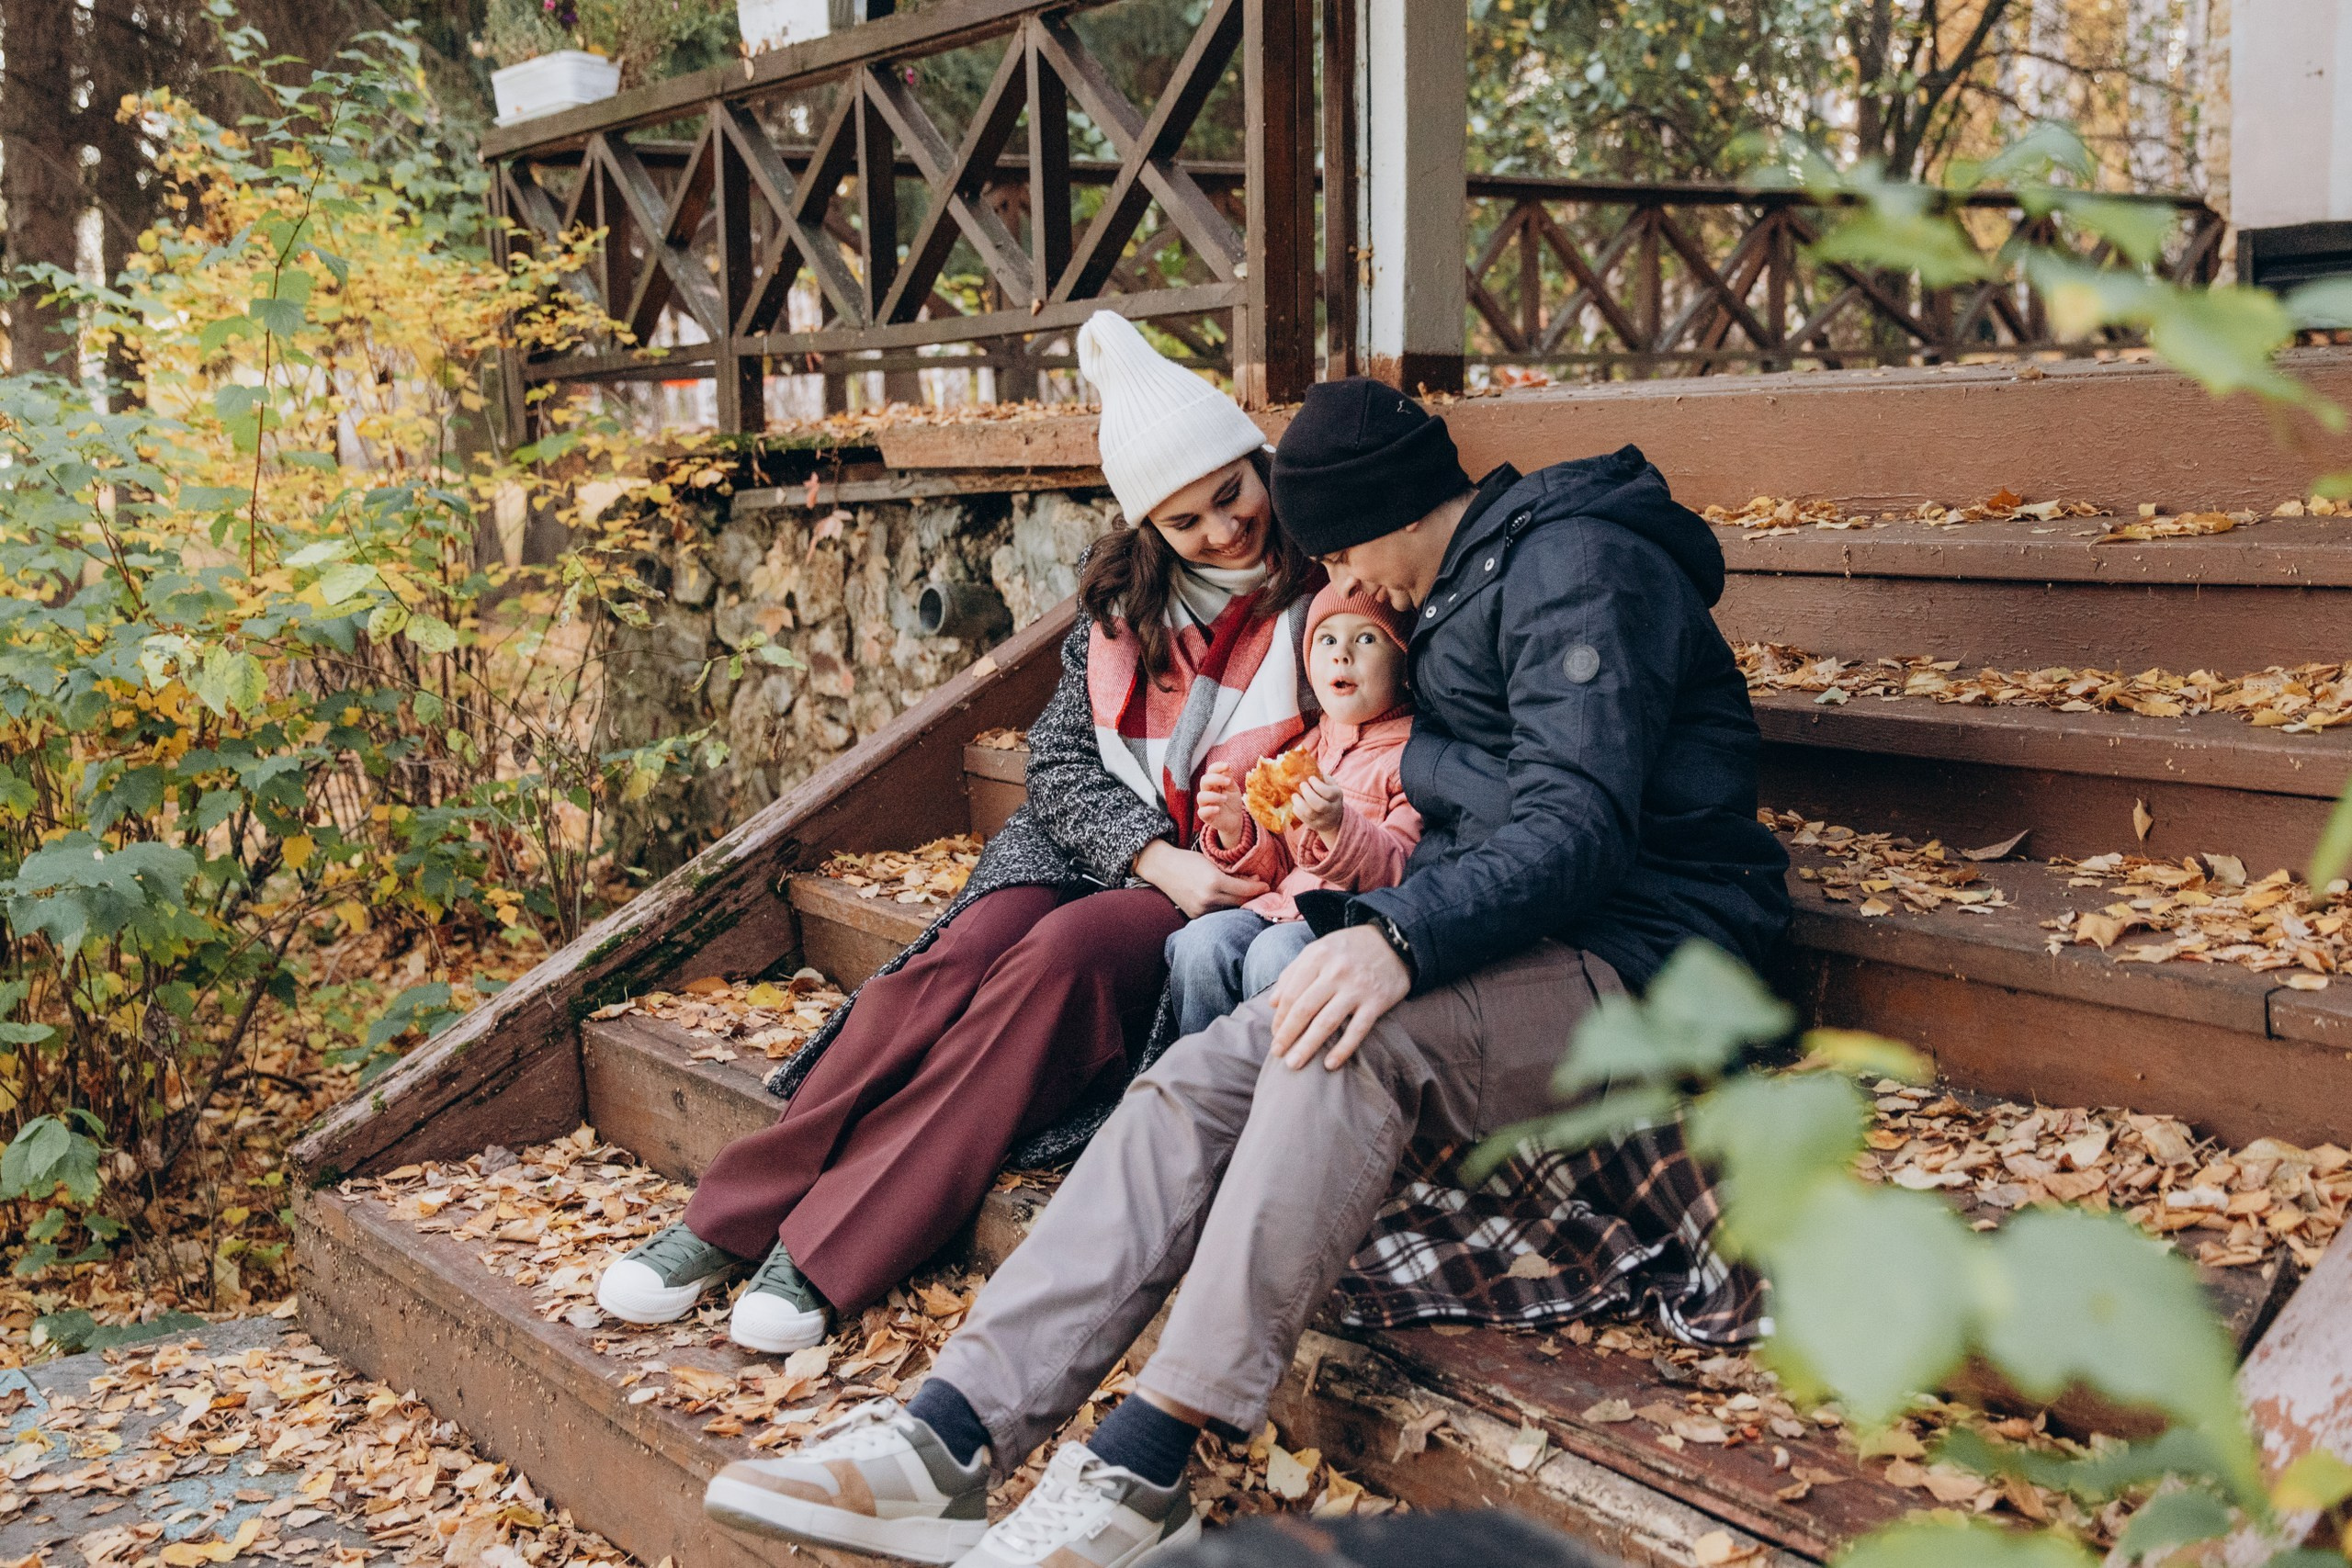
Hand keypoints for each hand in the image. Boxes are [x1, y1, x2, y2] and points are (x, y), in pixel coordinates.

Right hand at [1133, 839, 1269, 918]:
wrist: (1162, 869)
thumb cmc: (1189, 861)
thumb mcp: (1213, 863)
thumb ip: (1234, 874)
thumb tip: (1256, 881)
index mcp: (1215, 882)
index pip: (1246, 890)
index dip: (1259, 888)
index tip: (1266, 885)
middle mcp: (1208, 899)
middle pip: (1241, 903)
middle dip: (1252, 896)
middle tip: (1258, 889)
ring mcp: (1201, 910)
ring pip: (1230, 910)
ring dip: (1239, 903)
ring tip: (1243, 893)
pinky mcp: (1195, 916)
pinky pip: (1217, 914)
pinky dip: (1225, 907)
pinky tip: (1228, 900)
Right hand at [1197, 762, 1248, 845]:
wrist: (1235, 819)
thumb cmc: (1232, 802)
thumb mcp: (1233, 789)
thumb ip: (1229, 779)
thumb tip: (1226, 767)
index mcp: (1213, 783)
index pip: (1210, 771)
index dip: (1217, 767)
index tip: (1227, 766)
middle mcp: (1207, 791)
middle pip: (1204, 780)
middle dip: (1216, 779)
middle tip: (1228, 782)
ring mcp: (1205, 804)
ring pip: (1201, 796)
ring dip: (1214, 795)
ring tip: (1225, 798)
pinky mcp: (1205, 816)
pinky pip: (1202, 811)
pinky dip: (1210, 809)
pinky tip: (1218, 809)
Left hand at [1269, 925, 1410, 1070]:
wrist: (1394, 942)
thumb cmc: (1349, 948)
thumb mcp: (1319, 949)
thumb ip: (1293, 972)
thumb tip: (1272, 1003)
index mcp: (1317, 957)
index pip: (1292, 993)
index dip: (1280, 1017)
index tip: (1275, 1034)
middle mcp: (1335, 972)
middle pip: (1305, 1010)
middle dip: (1288, 1035)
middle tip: (1277, 1054)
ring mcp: (1356, 988)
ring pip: (1326, 1022)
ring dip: (1308, 1046)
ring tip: (1294, 1064)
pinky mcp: (1376, 1002)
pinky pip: (1357, 1030)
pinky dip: (1342, 1049)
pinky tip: (1330, 1064)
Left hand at [1292, 775, 1343, 834]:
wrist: (1334, 818)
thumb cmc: (1329, 796)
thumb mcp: (1331, 785)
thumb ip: (1323, 778)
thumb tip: (1309, 768)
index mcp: (1337, 796)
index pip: (1328, 792)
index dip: (1317, 785)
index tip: (1310, 779)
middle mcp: (1332, 809)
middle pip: (1319, 804)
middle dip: (1307, 793)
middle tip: (1302, 785)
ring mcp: (1323, 819)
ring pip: (1309, 812)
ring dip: (1299, 802)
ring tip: (1294, 795)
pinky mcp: (1314, 825)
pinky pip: (1303, 818)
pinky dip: (1297, 810)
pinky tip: (1296, 804)